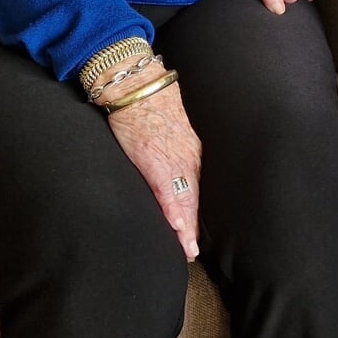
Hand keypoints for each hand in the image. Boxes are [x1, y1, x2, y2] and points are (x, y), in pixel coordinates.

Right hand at [103, 72, 201, 259]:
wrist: (137, 85)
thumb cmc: (151, 106)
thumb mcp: (174, 131)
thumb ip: (178, 151)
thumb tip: (178, 171)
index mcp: (193, 152)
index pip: (199, 190)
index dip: (199, 214)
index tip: (199, 235)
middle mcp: (188, 158)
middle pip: (196, 199)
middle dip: (195, 227)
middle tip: (193, 252)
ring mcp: (173, 160)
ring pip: (184, 199)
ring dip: (185, 227)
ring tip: (187, 250)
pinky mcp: (154, 160)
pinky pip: (166, 191)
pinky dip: (173, 211)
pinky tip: (178, 228)